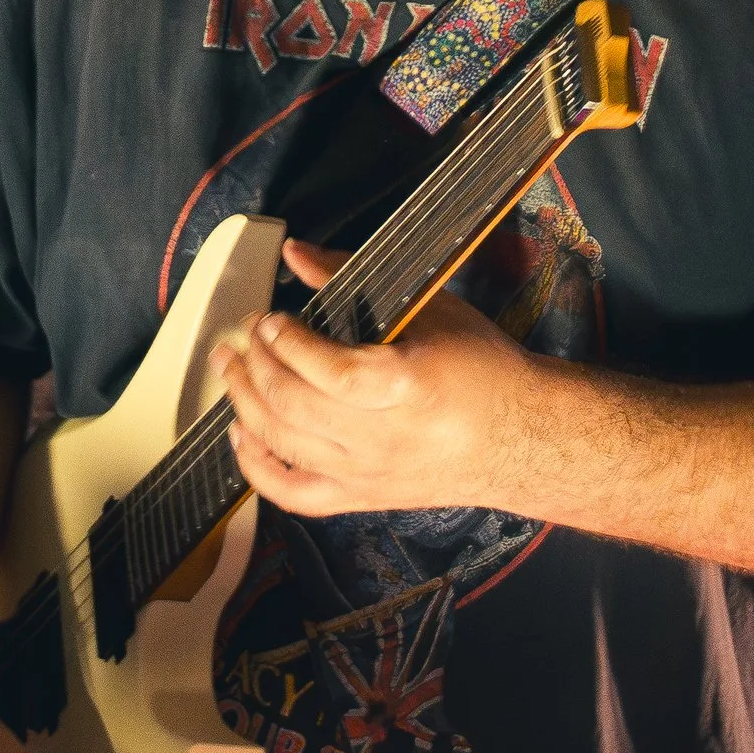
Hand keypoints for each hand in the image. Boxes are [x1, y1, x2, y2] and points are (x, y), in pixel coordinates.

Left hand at [212, 240, 534, 518]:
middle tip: (242, 337)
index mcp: (405, 388)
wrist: (522, 438)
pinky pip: (294, 495)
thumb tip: (298, 255)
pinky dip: (256, 468)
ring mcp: (368, 473)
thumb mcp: (431, 309)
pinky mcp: (363, 497)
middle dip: (254, 365)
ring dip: (244, 403)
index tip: (270, 318)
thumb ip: (355, 277)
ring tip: (231, 370)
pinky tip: (241, 435)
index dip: (286, 342)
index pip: (327, 370)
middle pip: (293, 406)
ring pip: (283, 445)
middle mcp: (381, 437)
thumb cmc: (483, 369)